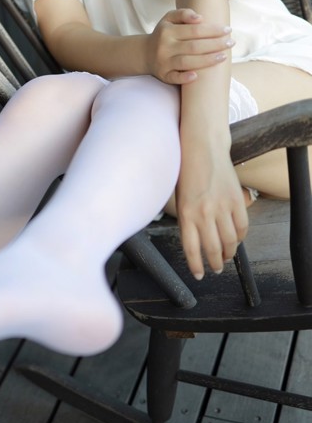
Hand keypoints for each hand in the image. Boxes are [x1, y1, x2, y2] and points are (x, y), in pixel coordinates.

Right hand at [145, 9, 234, 84]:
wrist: (144, 53)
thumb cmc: (164, 34)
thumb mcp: (169, 19)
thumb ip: (184, 14)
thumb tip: (200, 18)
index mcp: (167, 31)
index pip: (194, 30)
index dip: (212, 30)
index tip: (228, 30)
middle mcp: (165, 47)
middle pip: (194, 46)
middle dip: (215, 44)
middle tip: (231, 43)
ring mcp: (164, 62)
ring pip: (187, 62)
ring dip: (206, 60)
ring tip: (223, 57)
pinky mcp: (163, 75)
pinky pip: (174, 78)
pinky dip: (185, 78)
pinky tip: (197, 76)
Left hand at [176, 141, 248, 279]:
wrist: (202, 148)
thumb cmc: (186, 172)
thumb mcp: (179, 198)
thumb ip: (187, 219)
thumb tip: (195, 242)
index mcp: (185, 213)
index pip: (191, 249)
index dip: (195, 266)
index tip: (199, 274)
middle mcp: (204, 213)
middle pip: (212, 249)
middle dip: (215, 263)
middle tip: (216, 268)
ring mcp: (222, 207)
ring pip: (230, 241)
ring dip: (229, 253)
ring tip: (226, 257)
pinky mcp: (237, 200)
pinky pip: (242, 226)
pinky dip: (240, 237)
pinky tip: (236, 239)